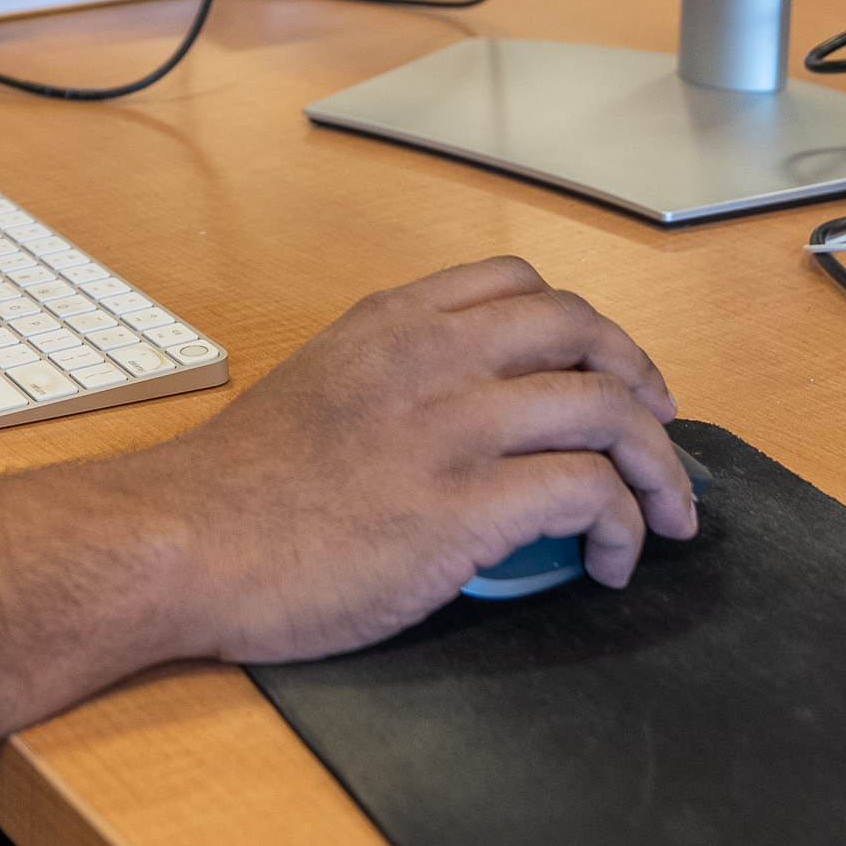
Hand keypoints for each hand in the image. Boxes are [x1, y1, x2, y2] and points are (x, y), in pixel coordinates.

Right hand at [129, 257, 690, 661]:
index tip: (606, 374)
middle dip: (640, 383)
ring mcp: (450, 429)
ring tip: (662, 516)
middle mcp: (430, 358)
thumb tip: (456, 416)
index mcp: (391, 324)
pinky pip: (587, 492)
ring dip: (658, 465)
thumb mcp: (317, 385)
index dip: (583, 330)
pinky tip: (612, 560)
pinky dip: (623, 524)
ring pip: (606, 407)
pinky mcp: (463, 508)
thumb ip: (389, 376)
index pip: (517, 285)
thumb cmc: (236, 489)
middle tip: (658, 437)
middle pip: (580, 332)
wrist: (182, 542)